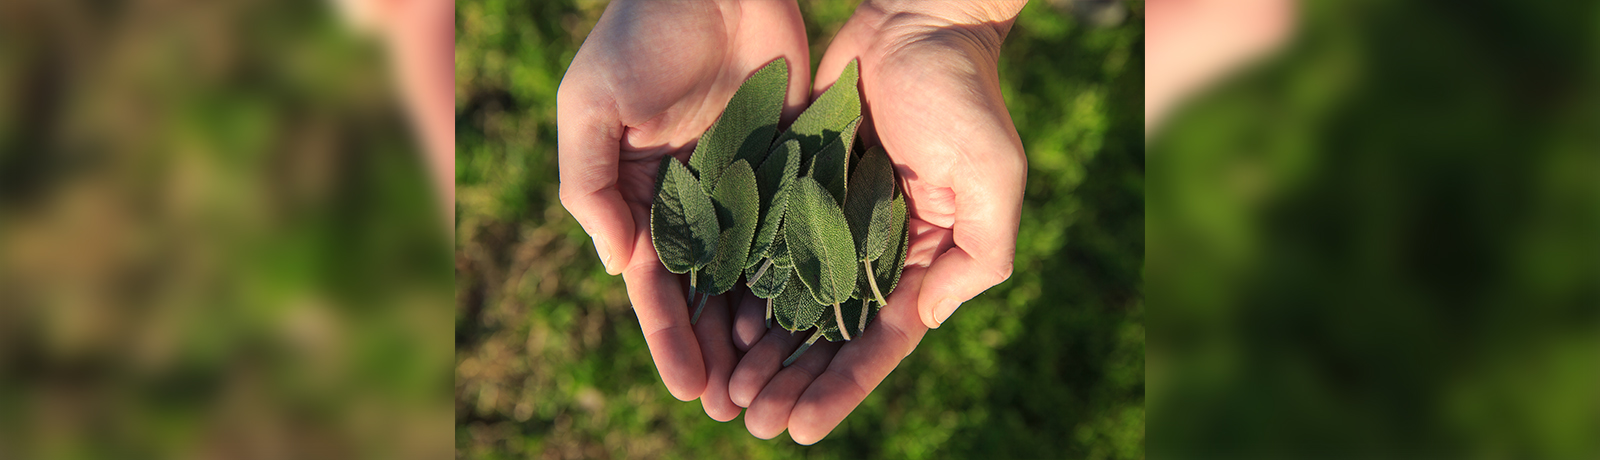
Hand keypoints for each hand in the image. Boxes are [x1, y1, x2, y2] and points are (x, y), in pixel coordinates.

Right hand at [556, 0, 809, 420]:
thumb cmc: (639, 34)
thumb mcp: (591, 107)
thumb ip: (591, 187)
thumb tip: (621, 267)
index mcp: (640, 194)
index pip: (654, 282)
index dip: (669, 337)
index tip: (689, 388)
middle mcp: (693, 200)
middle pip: (706, 292)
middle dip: (715, 351)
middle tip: (734, 408)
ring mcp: (745, 185)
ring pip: (755, 271)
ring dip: (762, 327)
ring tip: (778, 379)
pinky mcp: (791, 163)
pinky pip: (798, 225)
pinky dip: (804, 271)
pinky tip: (820, 316)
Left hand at [724, 0, 1026, 442]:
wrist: (915, 23)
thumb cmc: (965, 98)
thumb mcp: (994, 180)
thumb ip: (978, 257)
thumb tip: (924, 321)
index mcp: (922, 259)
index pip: (879, 342)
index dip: (841, 388)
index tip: (801, 429)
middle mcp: (874, 250)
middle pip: (826, 335)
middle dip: (790, 382)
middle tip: (748, 422)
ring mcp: (830, 222)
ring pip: (787, 302)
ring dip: (758, 350)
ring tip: (725, 391)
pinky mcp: (794, 189)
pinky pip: (761, 248)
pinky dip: (739, 289)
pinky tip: (713, 321)